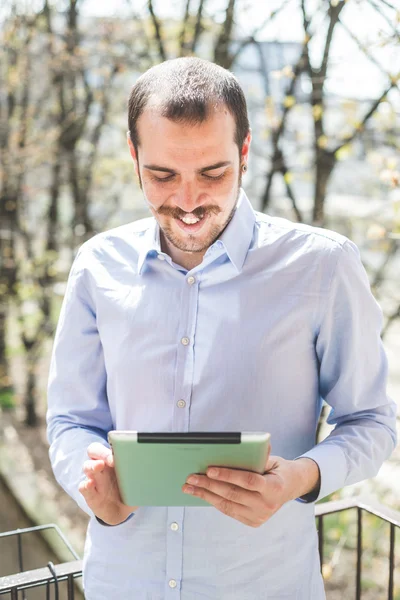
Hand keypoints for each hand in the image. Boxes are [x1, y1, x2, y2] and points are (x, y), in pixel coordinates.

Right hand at [79, 442, 138, 524]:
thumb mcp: (138, 480)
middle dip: (102, 453)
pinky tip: (90, 484)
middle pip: (94, 451)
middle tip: (111, 458)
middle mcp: (101, 466)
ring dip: (92, 466)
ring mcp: (94, 479)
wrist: (120, 510)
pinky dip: (86, 485)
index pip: (109, 444)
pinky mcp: (90, 494)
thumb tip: (156, 468)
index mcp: (112, 458)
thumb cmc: (129, 490)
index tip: (122, 449)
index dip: (113, 444)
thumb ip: (142, 472)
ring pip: (87, 466)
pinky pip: (83, 486)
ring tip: (99, 466)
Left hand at [181, 454, 319, 527]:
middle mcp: (268, 505)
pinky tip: (202, 494)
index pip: (248, 481)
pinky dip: (213, 501)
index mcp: (275, 487)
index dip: (228, 475)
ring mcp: (260, 516)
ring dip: (205, 495)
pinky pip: (229, 511)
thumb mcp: (272, 459)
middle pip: (233, 494)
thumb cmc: (276, 468)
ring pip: (227, 505)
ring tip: (189, 487)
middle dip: (209, 485)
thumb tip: (238, 446)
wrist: (291, 487)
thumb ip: (257, 456)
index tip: (209, 469)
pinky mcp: (253, 522)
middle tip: (191, 477)